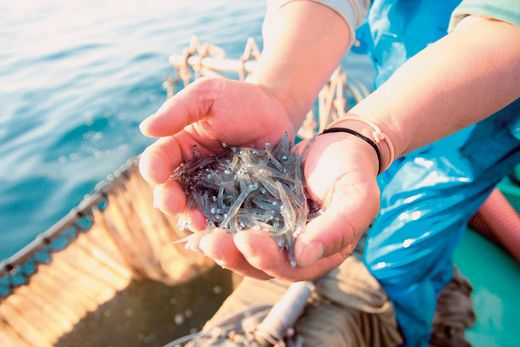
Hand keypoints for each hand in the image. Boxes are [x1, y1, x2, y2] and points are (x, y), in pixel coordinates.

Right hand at [139, 77, 298, 277]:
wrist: (277, 112)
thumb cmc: (239, 100)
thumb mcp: (207, 96)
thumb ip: (179, 110)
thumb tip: (145, 128)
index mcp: (179, 147)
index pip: (159, 160)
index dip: (153, 168)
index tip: (155, 173)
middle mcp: (192, 173)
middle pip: (173, 191)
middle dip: (169, 199)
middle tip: (172, 204)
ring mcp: (215, 190)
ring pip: (196, 209)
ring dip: (193, 217)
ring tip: (197, 222)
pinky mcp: (237, 200)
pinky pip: (225, 215)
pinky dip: (221, 223)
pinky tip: (222, 228)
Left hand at [205, 132, 380, 280]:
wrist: (340, 146)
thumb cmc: (354, 173)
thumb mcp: (357, 198)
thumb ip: (337, 228)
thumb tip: (303, 256)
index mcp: (318, 254)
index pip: (291, 268)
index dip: (267, 259)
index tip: (246, 241)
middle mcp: (292, 249)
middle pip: (260, 264)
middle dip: (234, 255)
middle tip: (210, 242)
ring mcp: (273, 232)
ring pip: (243, 248)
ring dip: (220, 244)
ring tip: (198, 234)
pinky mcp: (258, 212)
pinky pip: (236, 222)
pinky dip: (217, 222)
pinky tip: (196, 216)